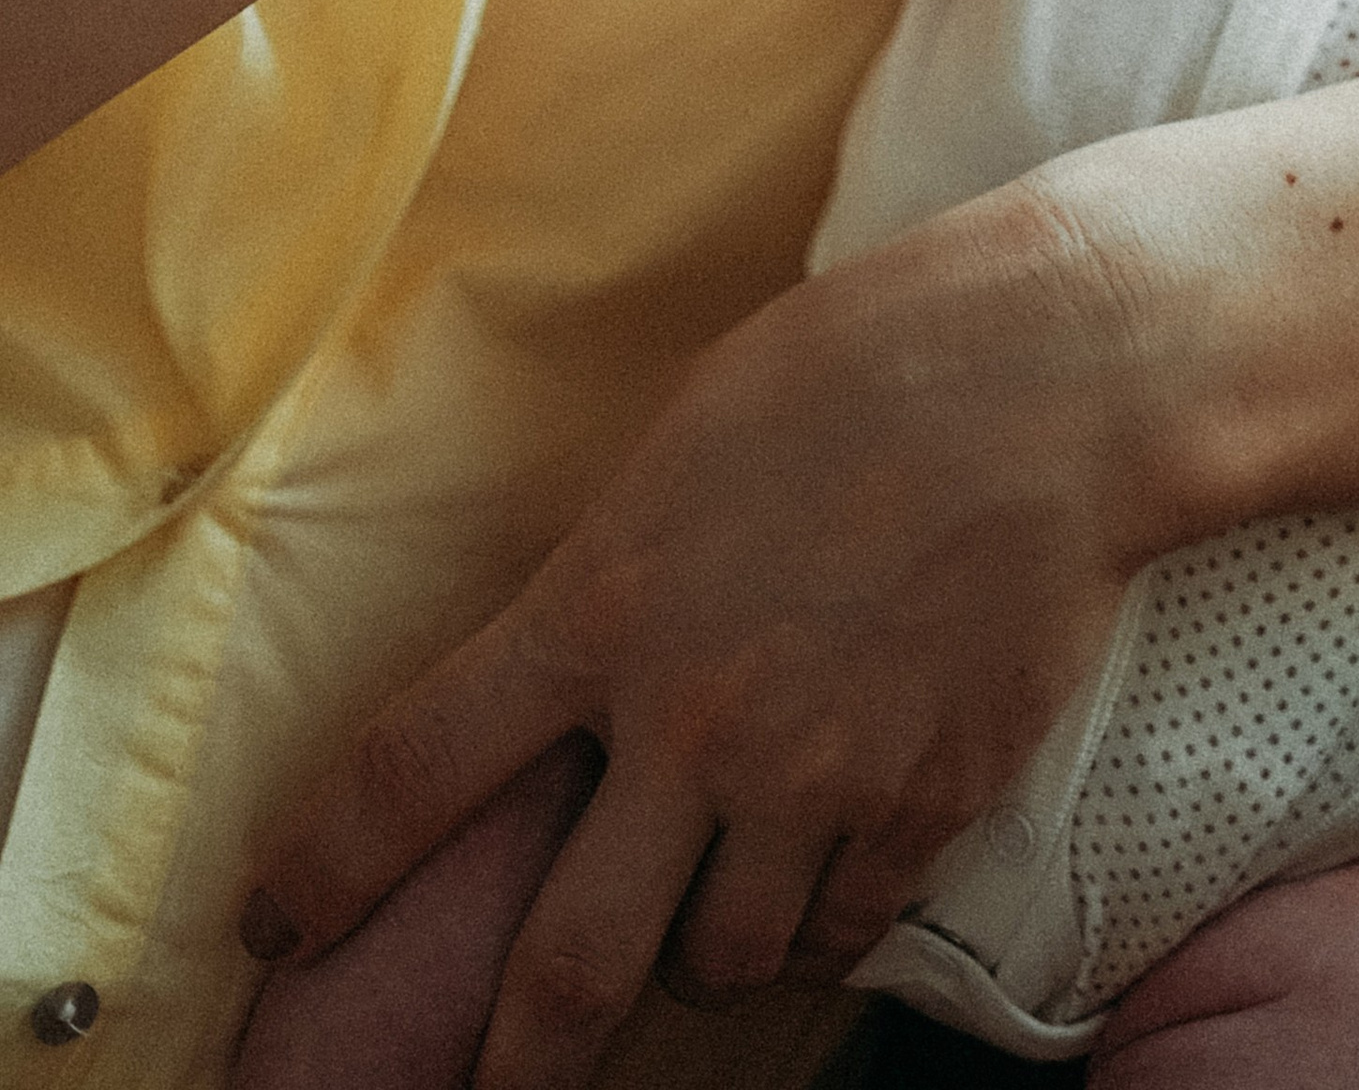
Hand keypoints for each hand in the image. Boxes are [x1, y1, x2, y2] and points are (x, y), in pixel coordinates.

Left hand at [243, 186, 1167, 1088]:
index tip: (279, 920)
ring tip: (709, 903)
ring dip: (696, 954)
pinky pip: (845, 924)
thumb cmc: (860, 366)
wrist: (1052, 381)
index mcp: (604, 609)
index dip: (325, 870)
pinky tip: (830, 858)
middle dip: (507, 1064)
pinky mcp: (927, 804)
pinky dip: (823, 916)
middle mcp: (694, 723)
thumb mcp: (683, 442)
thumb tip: (572, 654)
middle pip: (561, 971)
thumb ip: (614, 572)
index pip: (411, 774)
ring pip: (717, 963)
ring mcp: (817, 779)